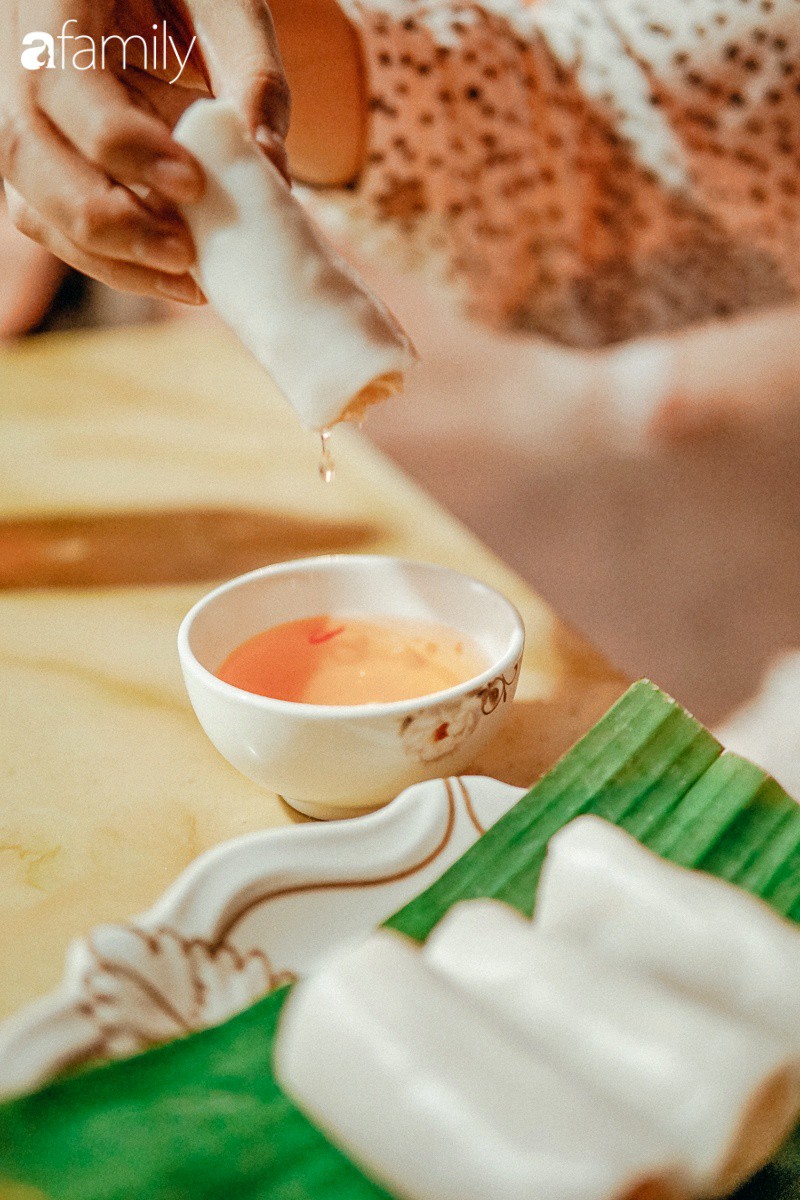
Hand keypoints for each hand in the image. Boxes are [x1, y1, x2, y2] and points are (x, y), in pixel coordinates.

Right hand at [0, 0, 289, 302]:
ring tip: (187, 277)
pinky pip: (50, 220)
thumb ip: (251, 71)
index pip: (59, 78)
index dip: (119, 142)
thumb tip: (268, 164)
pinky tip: (173, 273)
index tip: (191, 182)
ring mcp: (21, 109)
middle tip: (185, 253)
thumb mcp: (229, 2)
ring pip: (30, 198)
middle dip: (105, 217)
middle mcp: (18, 51)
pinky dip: (107, 259)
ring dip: (106, 255)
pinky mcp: (46, 156)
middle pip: (24, 149)